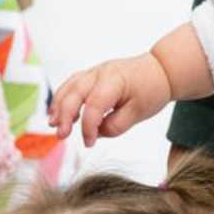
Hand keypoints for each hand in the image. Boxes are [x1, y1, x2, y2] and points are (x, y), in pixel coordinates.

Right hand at [50, 53, 173, 146]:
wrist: (160, 70)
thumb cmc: (151, 90)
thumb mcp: (138, 113)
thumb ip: (115, 126)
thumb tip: (95, 132)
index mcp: (115, 81)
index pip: (94, 105)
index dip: (88, 127)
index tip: (89, 143)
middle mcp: (101, 72)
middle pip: (76, 93)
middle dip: (65, 115)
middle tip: (61, 136)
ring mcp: (95, 71)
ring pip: (70, 86)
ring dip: (59, 105)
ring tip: (53, 124)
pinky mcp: (93, 74)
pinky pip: (72, 83)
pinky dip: (62, 97)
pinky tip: (56, 112)